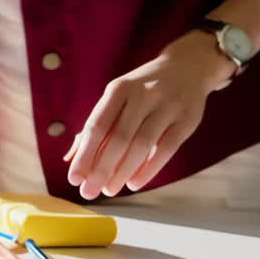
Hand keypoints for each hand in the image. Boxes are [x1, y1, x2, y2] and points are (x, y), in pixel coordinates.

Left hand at [65, 32, 234, 198]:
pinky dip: (149, 169)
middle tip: (89, 192)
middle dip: (101, 169)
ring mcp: (167, 106)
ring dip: (123, 171)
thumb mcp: (117, 96)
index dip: (84, 153)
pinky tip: (134, 183)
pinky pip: (166, 149)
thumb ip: (96, 125)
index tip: (73, 178)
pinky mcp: (187, 120)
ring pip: (142, 145)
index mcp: (118, 89)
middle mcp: (142, 95)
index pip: (97, 125)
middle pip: (118, 139)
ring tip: (109, 190)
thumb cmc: (142, 88)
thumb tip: (71, 157)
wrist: (188, 66)